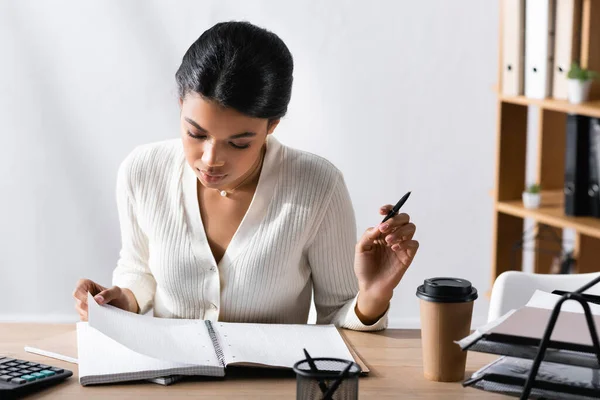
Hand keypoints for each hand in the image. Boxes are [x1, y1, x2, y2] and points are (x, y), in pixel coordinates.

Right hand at [72, 279, 138, 320]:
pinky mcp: (86, 315)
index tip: (94, 303)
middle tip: (101, 310)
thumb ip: (108, 293)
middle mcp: (81, 296)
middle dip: (89, 308)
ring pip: (82, 313)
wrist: (122, 305)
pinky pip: (86, 319)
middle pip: (79, 304)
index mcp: (85, 285)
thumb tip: (97, 299)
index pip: (77, 291)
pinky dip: (94, 319)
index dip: (83, 298)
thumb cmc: (118, 295)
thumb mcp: (117, 291)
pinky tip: (102, 317)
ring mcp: (82, 306)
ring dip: (92, 315)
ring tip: (104, 313)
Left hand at [354, 205, 418, 323]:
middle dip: (395, 220)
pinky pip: (414, 244)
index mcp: (382, 232)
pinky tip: (395, 248)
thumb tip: (379, 226)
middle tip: (384, 229)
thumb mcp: (361, 248)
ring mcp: (402, 245)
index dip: (389, 209)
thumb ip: (369, 235)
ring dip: (400, 231)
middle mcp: (393, 236)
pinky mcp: (408, 256)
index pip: (390, 215)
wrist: (370, 286)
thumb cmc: (365, 267)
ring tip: (388, 242)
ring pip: (411, 228)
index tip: (381, 211)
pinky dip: (406, 242)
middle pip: (404, 218)